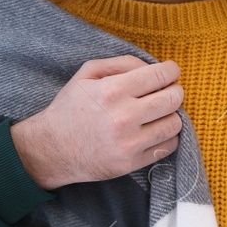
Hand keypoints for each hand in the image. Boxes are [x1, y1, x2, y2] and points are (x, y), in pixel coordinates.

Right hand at [12, 57, 183, 189]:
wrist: (52, 149)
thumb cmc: (70, 108)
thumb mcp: (86, 74)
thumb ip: (121, 63)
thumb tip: (153, 66)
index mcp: (112, 91)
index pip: (159, 75)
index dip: (171, 70)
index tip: (171, 71)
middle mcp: (123, 117)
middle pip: (173, 99)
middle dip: (174, 90)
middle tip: (168, 90)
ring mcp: (129, 143)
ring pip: (174, 123)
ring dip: (171, 114)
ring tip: (158, 112)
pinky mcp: (132, 163)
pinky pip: (167, 147)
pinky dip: (167, 136)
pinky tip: (154, 130)